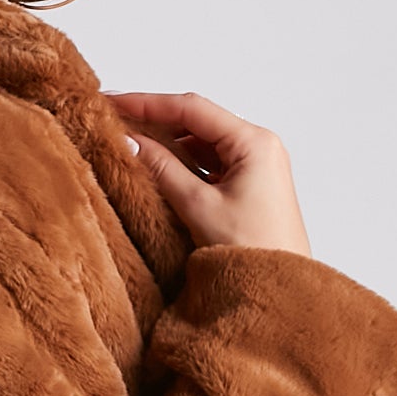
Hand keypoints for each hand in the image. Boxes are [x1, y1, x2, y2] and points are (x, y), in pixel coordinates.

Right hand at [104, 90, 312, 257]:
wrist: (282, 293)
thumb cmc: (253, 253)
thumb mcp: (198, 206)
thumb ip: (161, 168)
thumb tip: (130, 140)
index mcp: (254, 143)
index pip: (192, 109)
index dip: (148, 103)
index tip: (114, 102)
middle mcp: (259, 147)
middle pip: (197, 122)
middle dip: (155, 122)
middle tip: (115, 122)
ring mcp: (255, 166)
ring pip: (202, 143)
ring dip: (167, 144)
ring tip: (129, 146)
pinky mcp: (249, 186)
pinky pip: (209, 164)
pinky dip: (182, 164)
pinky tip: (156, 169)